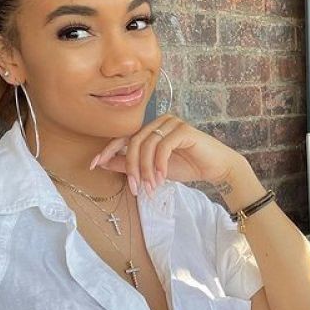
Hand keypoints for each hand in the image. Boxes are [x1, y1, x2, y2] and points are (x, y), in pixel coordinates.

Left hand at [91, 114, 245, 195]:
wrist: (215, 168)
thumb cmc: (186, 166)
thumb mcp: (152, 170)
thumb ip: (129, 164)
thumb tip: (103, 163)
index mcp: (150, 129)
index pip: (124, 137)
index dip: (107, 150)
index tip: (94, 165)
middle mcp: (159, 122)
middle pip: (134, 142)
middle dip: (131, 167)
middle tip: (135, 188)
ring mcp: (172, 123)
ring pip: (147, 145)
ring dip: (146, 169)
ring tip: (151, 187)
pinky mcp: (184, 129)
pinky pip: (163, 146)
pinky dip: (160, 164)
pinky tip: (163, 178)